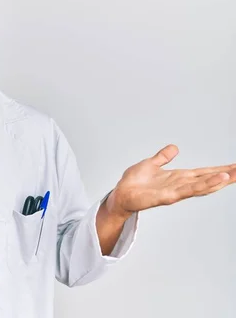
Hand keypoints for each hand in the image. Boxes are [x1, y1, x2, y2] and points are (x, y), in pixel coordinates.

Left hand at [106, 144, 235, 218]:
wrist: (120, 194)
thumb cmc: (134, 183)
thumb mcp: (150, 164)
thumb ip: (163, 157)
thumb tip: (174, 148)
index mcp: (179, 177)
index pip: (205, 172)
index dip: (221, 169)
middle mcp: (181, 185)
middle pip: (208, 179)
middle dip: (227, 175)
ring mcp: (176, 192)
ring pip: (202, 185)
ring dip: (218, 181)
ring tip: (233, 174)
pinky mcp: (167, 197)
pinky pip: (188, 190)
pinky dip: (202, 186)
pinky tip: (215, 182)